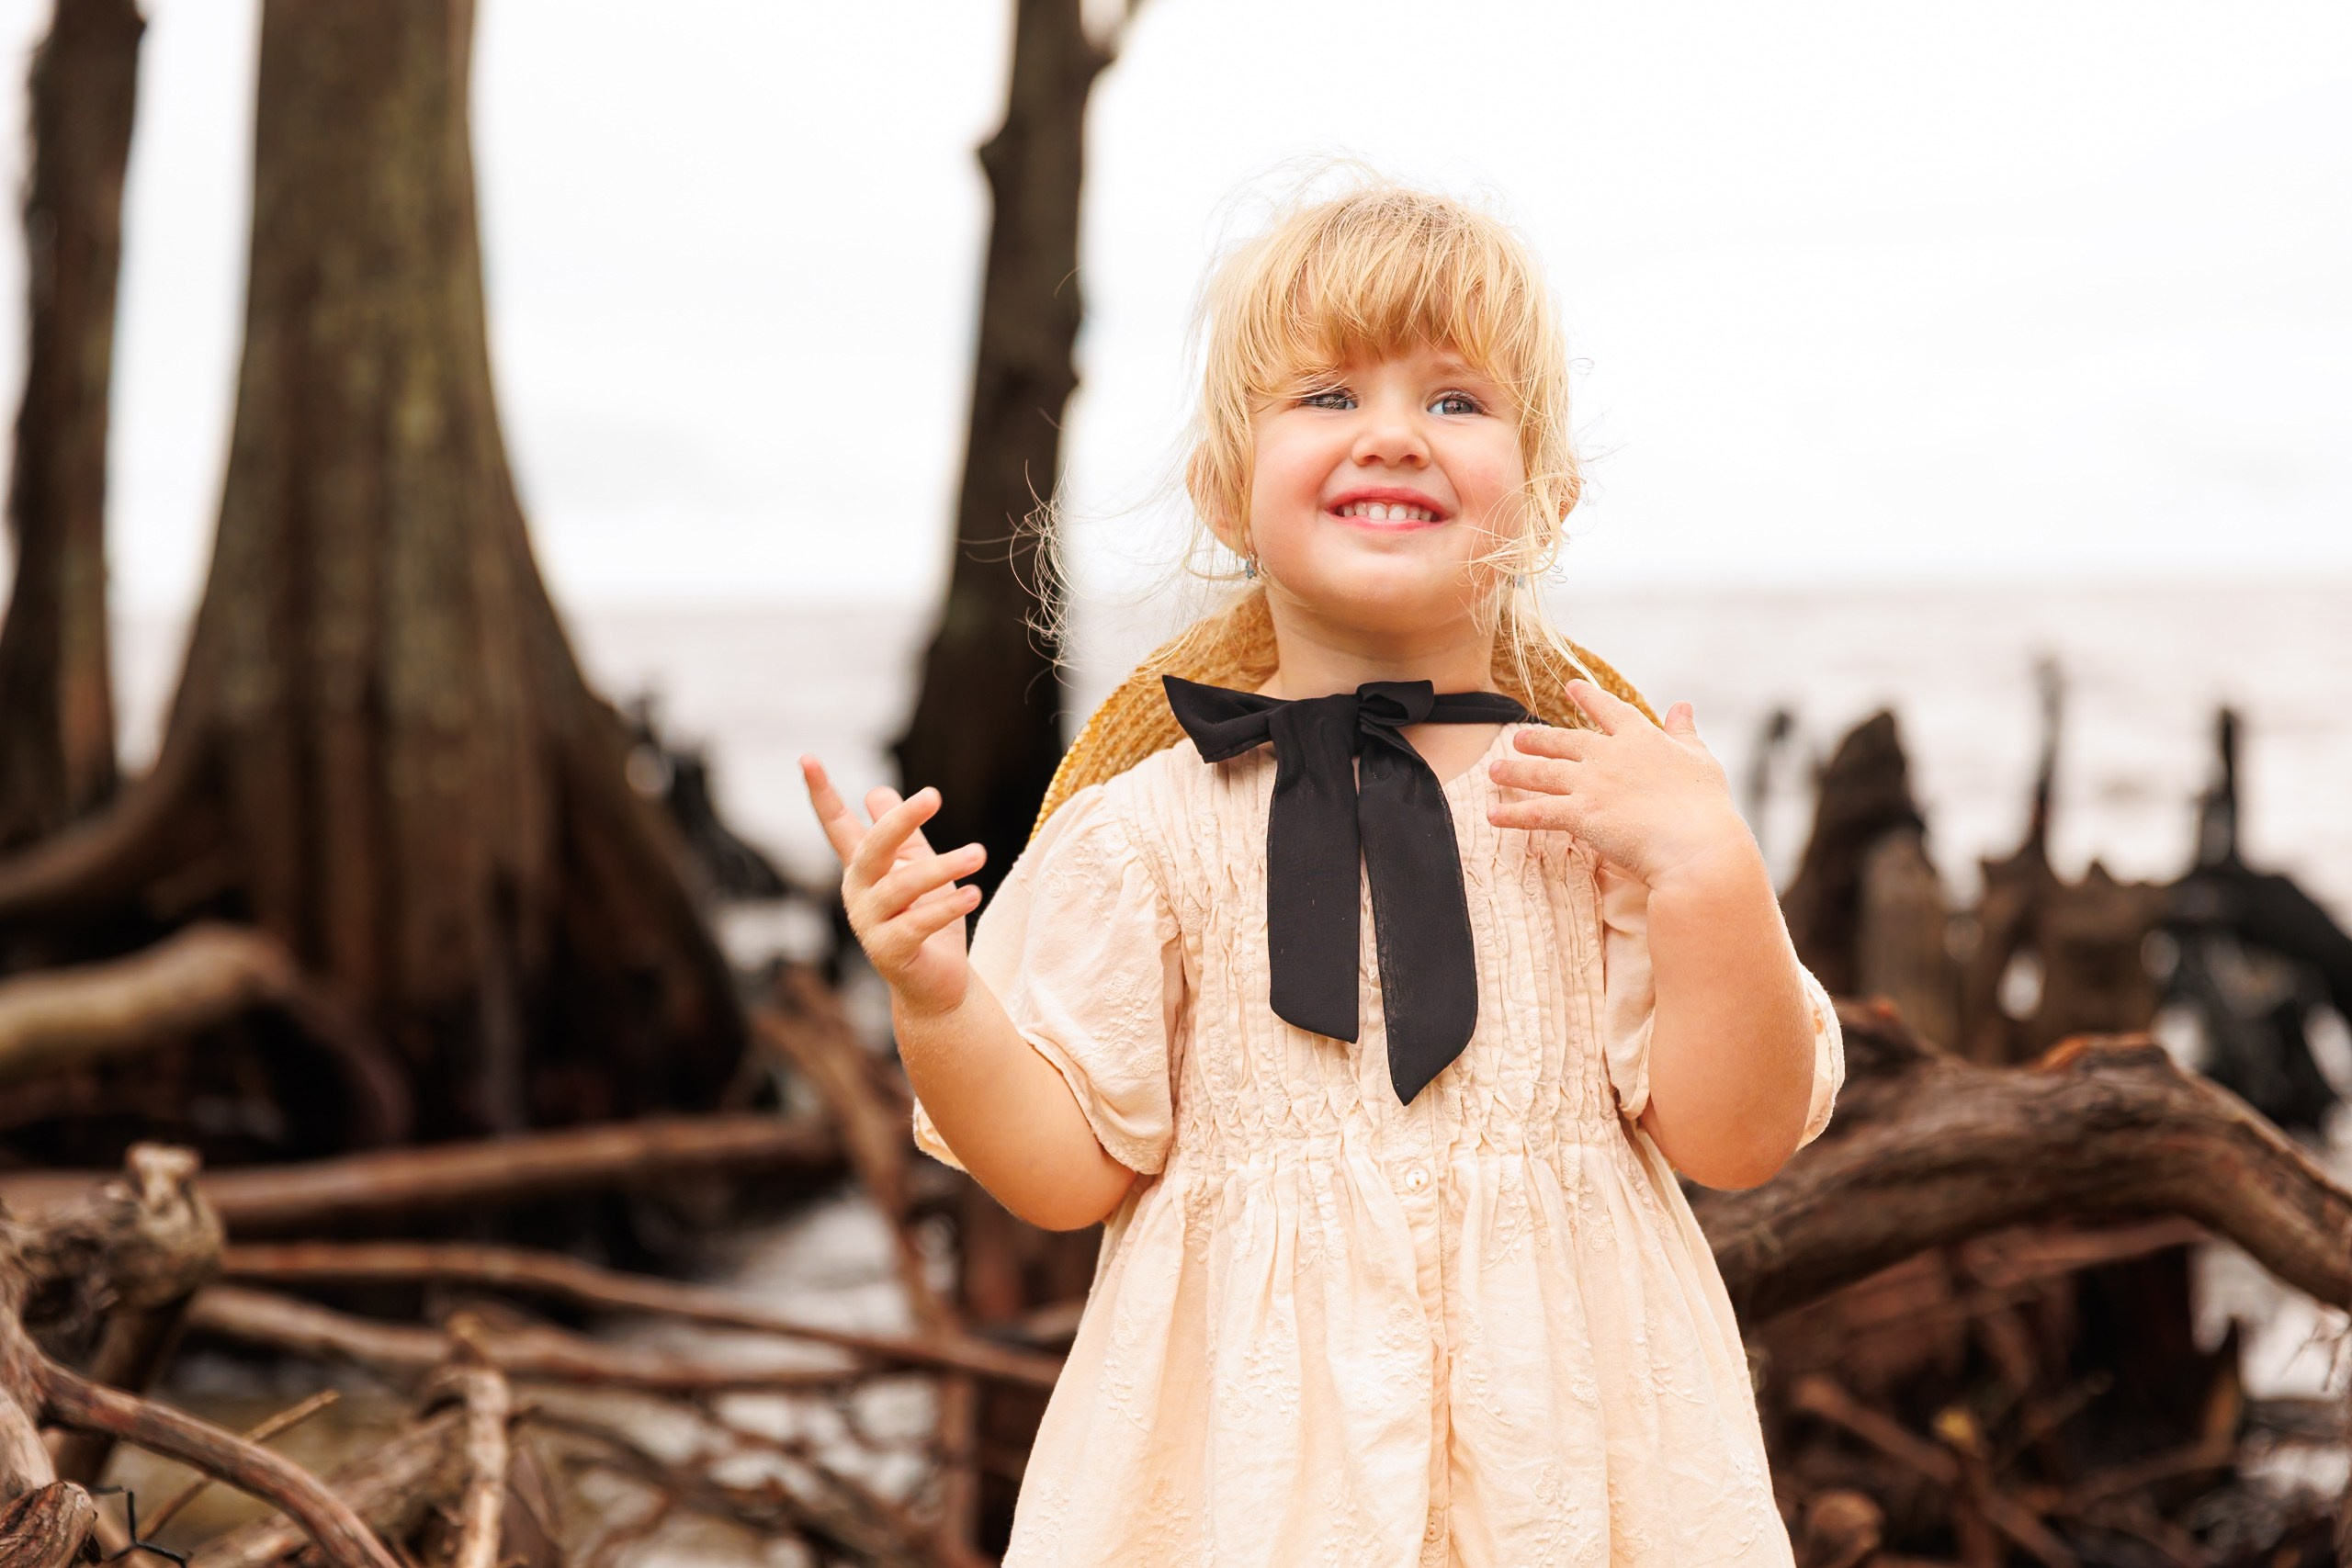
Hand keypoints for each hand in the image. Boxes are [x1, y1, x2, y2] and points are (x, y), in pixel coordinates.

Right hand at [801, 757, 986, 1016]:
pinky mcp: (889, 952)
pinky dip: (947, 906)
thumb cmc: (926, 919)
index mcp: (863, 868)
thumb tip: (876, 790)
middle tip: (934, 795)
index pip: (838, 825)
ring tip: (979, 853)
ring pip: (902, 886)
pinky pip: (918, 923)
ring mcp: (869, 924)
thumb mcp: (915, 867)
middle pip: (873, 848)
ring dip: (943, 867)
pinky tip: (972, 892)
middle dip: (899, 820)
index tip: (806, 757)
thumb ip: (902, 834)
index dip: (821, 793)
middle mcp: (858, 893)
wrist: (937, 983)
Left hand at [1485, 681, 1754, 891]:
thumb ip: (1685, 733)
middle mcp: (1609, 754)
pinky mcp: (1579, 814)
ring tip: (1494, 770)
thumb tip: (1683, 706)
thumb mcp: (1701, 760)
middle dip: (1538, 740)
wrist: (1696, 845)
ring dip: (1515, 772)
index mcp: (1641, 737)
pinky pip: (1537, 813)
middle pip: (1564, 741)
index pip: (1609, 710)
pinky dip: (1513, 815)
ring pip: (1542, 773)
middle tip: (1518, 738)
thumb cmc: (1706, 807)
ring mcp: (1591, 783)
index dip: (1588, 698)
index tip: (1571, 687)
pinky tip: (1493, 816)